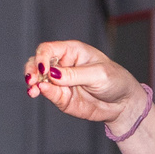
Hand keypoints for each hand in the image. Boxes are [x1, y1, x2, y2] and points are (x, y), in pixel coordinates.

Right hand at [24, 40, 138, 127]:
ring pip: (38, 78)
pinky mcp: (61, 97)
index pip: (49, 49)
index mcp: (72, 51)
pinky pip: (48, 93)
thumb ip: (75, 75)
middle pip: (37, 62)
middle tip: (32, 80)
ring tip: (33, 90)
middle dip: (32, 69)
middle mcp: (63, 64)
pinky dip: (41, 92)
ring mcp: (60, 82)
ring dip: (32, 83)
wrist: (123, 104)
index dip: (41, 57)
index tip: (43, 69)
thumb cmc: (115, 81)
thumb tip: (52, 74)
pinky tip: (39, 92)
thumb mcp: (99, 74)